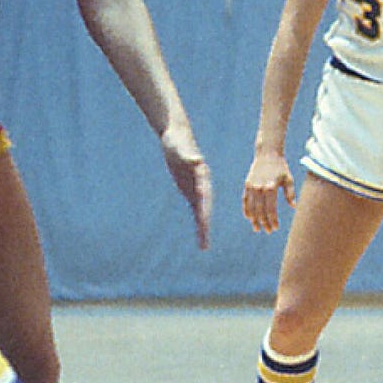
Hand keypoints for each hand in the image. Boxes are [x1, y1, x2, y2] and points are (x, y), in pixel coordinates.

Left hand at [160, 120, 211, 250]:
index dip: (205, 211)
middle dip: (204, 227)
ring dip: (203, 227)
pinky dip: (197, 219)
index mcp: (202, 176)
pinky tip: (199, 231)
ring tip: (204, 246)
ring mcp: (197, 188)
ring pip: (201, 211)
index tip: (204, 225)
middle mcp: (203, 184)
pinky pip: (194, 207)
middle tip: (204, 245)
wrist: (176, 137)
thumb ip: (188, 155)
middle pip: (205, 208)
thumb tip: (196, 159)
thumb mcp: (180, 148)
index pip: (204, 197)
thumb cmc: (177, 141)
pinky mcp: (190, 189)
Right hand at [243, 147, 294, 233]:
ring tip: (257, 228)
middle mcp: (259, 188)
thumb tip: (294, 206)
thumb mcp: (288, 179)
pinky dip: (246, 209)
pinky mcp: (247, 185)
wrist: (267, 154)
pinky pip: (245, 200)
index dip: (273, 220)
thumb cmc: (281, 167)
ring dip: (254, 219)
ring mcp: (251, 186)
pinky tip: (249, 218)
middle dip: (264, 222)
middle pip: (260, 210)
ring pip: (251, 207)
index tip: (276, 228)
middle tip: (268, 231)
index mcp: (271, 187)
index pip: (271, 209)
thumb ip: (290, 193)